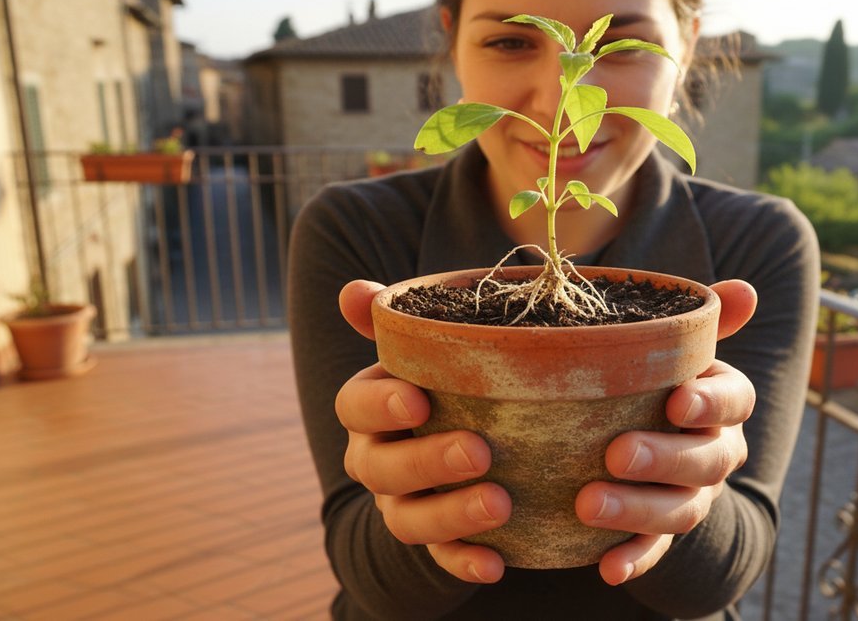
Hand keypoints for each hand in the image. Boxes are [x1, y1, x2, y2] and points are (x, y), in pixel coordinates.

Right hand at [335, 280, 511, 583]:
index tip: (418, 399)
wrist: (462, 437)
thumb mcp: (426, 348)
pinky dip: (465, 563)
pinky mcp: (435, 541)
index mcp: (371, 407)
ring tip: (502, 504)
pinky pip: (443, 559)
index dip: (381, 405)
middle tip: (480, 452)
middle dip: (427, 462)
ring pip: (409, 519)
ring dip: (452, 515)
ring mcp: (402, 503)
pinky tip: (497, 564)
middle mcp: (376, 459)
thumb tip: (356, 292)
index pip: (356, 406)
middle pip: (382, 468)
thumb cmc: (448, 379)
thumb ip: (396, 322)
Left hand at [575, 279, 758, 585]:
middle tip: (615, 454)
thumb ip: (698, 321)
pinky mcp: (661, 533)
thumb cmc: (649, 378)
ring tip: (587, 504)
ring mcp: (692, 497)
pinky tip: (605, 569)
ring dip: (638, 511)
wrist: (637, 435)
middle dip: (664, 460)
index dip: (711, 403)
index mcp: (721, 402)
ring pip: (680, 511)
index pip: (735, 400)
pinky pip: (654, 552)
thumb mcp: (669, 346)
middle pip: (706, 461)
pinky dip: (633, 561)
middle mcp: (716, 453)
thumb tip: (744, 291)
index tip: (676, 400)